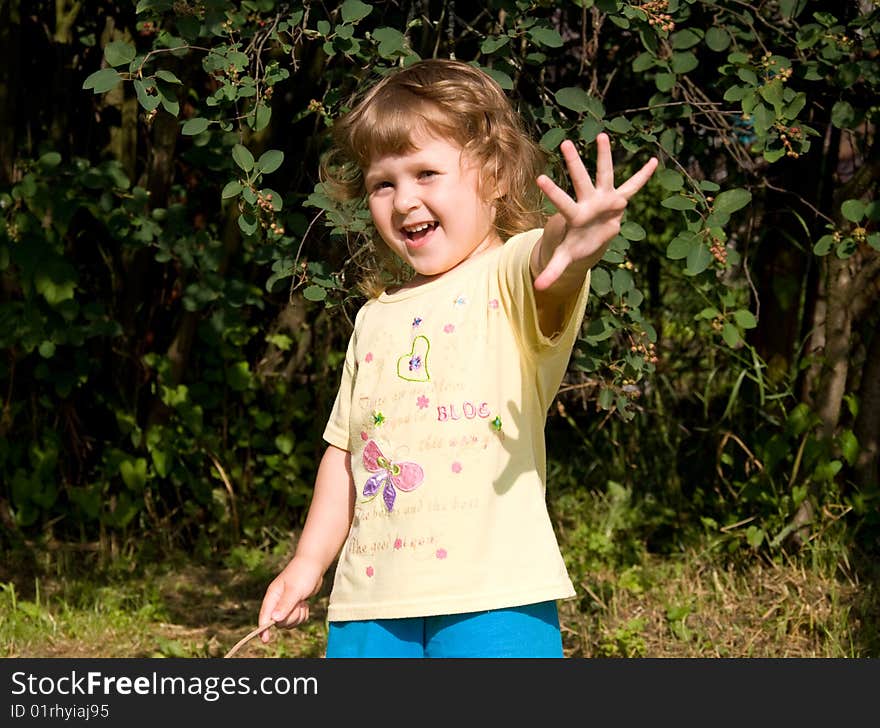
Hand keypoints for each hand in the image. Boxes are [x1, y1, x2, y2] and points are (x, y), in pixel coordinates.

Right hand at [257, 556, 323, 642]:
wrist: (314, 565)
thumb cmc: (303, 574)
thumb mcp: (295, 590)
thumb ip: (285, 605)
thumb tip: (274, 620)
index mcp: (272, 595)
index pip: (264, 615)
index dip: (263, 628)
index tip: (265, 639)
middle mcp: (277, 601)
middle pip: (279, 622)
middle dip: (291, 617)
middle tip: (298, 605)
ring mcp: (286, 604)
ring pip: (289, 622)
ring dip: (298, 615)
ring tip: (302, 602)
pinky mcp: (295, 606)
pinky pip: (298, 619)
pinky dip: (303, 614)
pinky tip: (305, 603)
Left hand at [532, 133, 657, 290]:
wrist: (587, 239)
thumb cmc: (574, 245)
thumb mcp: (564, 258)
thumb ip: (553, 270)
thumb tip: (538, 288)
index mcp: (575, 215)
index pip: (562, 202)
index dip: (552, 191)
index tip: (539, 178)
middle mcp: (588, 202)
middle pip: (580, 180)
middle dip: (574, 163)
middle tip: (565, 142)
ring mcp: (603, 199)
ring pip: (605, 174)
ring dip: (604, 156)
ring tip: (601, 135)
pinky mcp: (617, 200)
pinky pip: (633, 187)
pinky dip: (643, 176)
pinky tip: (653, 161)